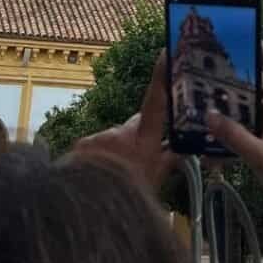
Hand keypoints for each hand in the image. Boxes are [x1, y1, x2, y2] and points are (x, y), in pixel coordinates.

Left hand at [71, 50, 177, 192]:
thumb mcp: (155, 182)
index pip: (155, 103)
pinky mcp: (83, 142)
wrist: (88, 209)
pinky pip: (95, 145)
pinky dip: (98, 156)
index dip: (160, 77)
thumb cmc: (128, 197)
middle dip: (139, 135)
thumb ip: (168, 161)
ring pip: (114, 137)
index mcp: (144, 140)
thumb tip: (180, 149)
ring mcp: (100, 137)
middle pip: (135, 124)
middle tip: (140, 160)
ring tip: (115, 176)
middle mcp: (122, 133)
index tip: (165, 53)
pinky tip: (97, 175)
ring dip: (116, 150)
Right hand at [206, 43, 262, 217]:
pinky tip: (223, 130)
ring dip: (236, 102)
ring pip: (256, 101)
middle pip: (259, 81)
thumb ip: (234, 136)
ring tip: (209, 101)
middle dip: (235, 77)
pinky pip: (258, 117)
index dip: (258, 46)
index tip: (236, 36)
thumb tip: (210, 115)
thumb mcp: (259, 158)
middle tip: (208, 74)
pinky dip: (242, 119)